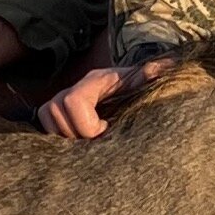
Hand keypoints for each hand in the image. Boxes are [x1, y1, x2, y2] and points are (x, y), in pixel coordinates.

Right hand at [37, 59, 173, 138]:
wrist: (124, 89)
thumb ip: (151, 75)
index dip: (86, 124)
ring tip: (88, 145)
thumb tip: (170, 65)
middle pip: (54, 114)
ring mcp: (58, 103)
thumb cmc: (133, 88)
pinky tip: (78, 148)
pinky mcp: (54, 117)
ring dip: (66, 141)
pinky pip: (44, 131)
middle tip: (96, 142)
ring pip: (47, 124)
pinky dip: (59, 142)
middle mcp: (70, 90)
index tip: (105, 130)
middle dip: (75, 135)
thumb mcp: (141, 82)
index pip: (73, 101)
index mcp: (92, 82)